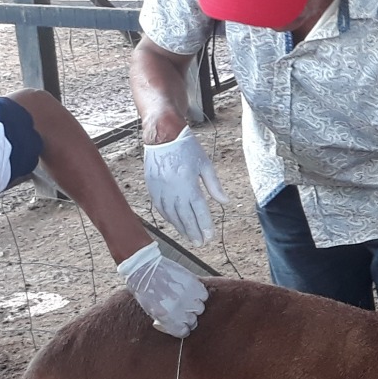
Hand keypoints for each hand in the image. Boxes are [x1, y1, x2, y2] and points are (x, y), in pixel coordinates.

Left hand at [118, 241, 207, 337]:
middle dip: (189, 318)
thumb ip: (166, 319)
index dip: (184, 329)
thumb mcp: (151, 310)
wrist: (144, 269)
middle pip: (193, 321)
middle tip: (186, 312)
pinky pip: (203, 295)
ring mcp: (186, 295)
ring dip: (195, 306)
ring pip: (200, 308)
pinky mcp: (192, 283)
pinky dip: (200, 295)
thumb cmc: (145, 290)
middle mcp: (178, 307)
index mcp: (166, 317)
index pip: (183, 331)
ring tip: (189, 300)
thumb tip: (178, 324)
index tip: (185, 326)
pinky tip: (193, 292)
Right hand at [143, 129, 225, 245]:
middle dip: (194, 231)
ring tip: (190, 237)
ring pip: (171, 215)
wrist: (162, 135)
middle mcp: (173, 189)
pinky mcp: (152, 188)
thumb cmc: (187, 148)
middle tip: (201, 243)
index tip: (210, 236)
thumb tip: (225, 202)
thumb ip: (214, 185)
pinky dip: (169, 218)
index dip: (205, 225)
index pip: (199, 210)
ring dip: (181, 228)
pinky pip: (161, 208)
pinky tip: (176, 224)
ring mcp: (160, 190)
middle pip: (185, 217)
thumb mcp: (204, 164)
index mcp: (188, 184)